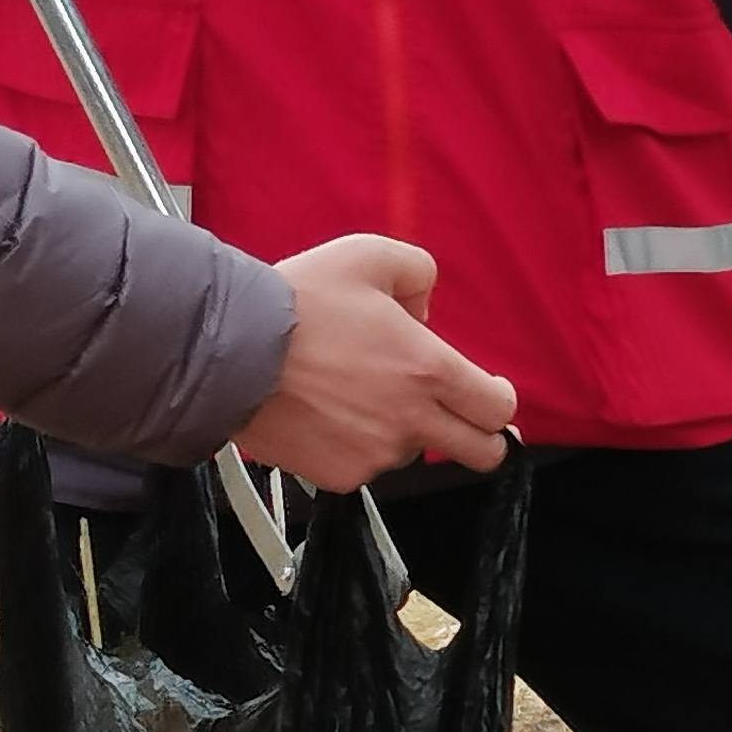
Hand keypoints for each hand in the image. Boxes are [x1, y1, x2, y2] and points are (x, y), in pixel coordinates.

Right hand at [233, 235, 518, 489]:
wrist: (230, 352)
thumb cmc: (299, 301)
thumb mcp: (368, 255)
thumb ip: (418, 272)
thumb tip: (425, 312)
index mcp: (429, 370)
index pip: (497, 408)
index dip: (501, 401)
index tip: (492, 392)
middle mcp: (410, 421)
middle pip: (481, 453)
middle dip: (484, 438)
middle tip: (465, 418)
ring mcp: (375, 455)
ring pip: (412, 454)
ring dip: (405, 430)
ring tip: (360, 394)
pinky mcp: (339, 476)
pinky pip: (366, 465)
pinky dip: (359, 445)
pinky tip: (330, 413)